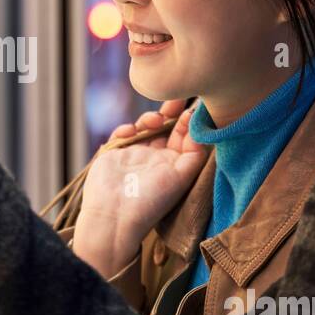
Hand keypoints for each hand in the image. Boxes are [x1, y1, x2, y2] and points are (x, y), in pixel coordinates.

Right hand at [71, 100, 201, 277]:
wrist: (114, 216)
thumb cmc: (151, 201)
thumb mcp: (181, 177)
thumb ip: (194, 154)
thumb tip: (200, 130)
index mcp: (174, 165)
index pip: (184, 137)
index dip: (188, 121)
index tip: (191, 109)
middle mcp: (156, 158)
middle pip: (165, 127)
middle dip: (170, 112)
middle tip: (174, 98)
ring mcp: (134, 155)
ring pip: (144, 126)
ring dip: (150, 118)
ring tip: (154, 120)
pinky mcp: (114, 153)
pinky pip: (122, 133)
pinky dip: (126, 128)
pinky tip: (129, 132)